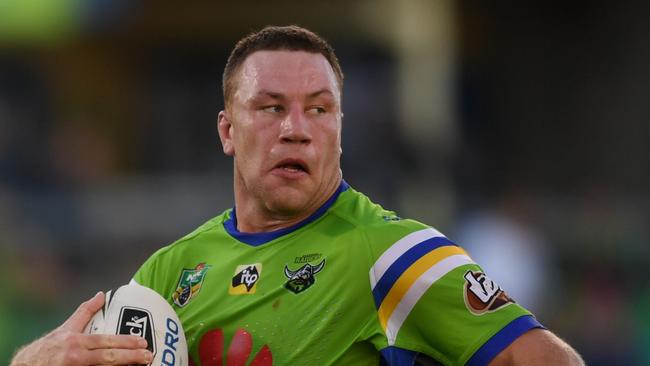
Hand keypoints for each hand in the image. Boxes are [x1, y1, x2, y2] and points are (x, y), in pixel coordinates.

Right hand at [10, 291, 152, 365]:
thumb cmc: (47, 348)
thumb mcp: (65, 329)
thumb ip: (84, 312)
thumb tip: (102, 294)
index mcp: (75, 342)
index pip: (104, 341)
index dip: (124, 342)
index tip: (142, 341)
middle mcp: (75, 356)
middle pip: (107, 357)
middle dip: (130, 357)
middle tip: (148, 356)